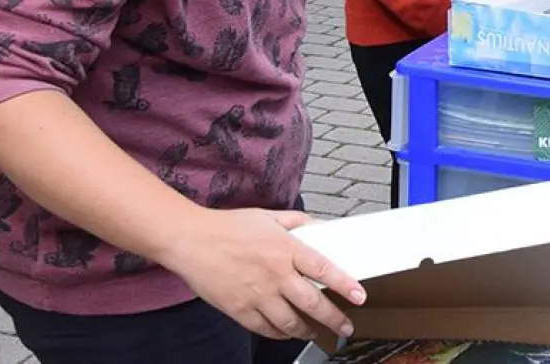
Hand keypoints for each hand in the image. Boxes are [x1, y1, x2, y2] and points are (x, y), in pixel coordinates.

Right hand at [163, 208, 364, 341]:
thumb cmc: (228, 227)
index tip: (359, 296)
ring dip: (308, 330)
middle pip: (312, 303)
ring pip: (291, 322)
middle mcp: (275, 275)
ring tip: (317, 333)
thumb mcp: (268, 216)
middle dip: (334, 319)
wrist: (190, 241)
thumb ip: (298, 222)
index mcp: (285, 249)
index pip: (324, 270)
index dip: (345, 285)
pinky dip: (280, 333)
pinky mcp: (239, 309)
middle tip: (345, 327)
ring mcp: (257, 295)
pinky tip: (287, 332)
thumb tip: (319, 225)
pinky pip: (265, 328)